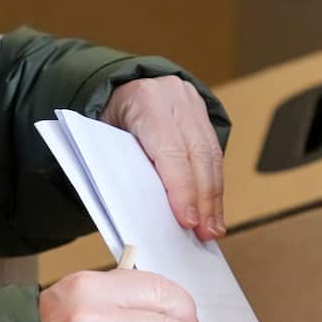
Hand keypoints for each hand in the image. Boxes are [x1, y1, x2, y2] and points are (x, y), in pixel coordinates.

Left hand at [102, 76, 225, 240]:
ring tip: (213, 228)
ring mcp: (193, 103)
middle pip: (198, 154)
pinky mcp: (203, 114)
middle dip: (204, 199)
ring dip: (214, 197)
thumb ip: (126, 170)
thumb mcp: (106, 141)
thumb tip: (145, 214)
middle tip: (206, 232)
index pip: (171, 151)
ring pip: (212, 156)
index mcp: (146, 101)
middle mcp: (174, 97)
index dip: (182, 189)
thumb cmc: (107, 123)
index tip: (188, 221)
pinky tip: (214, 209)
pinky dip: (214, 185)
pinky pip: (215, 154)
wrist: (119, 88)